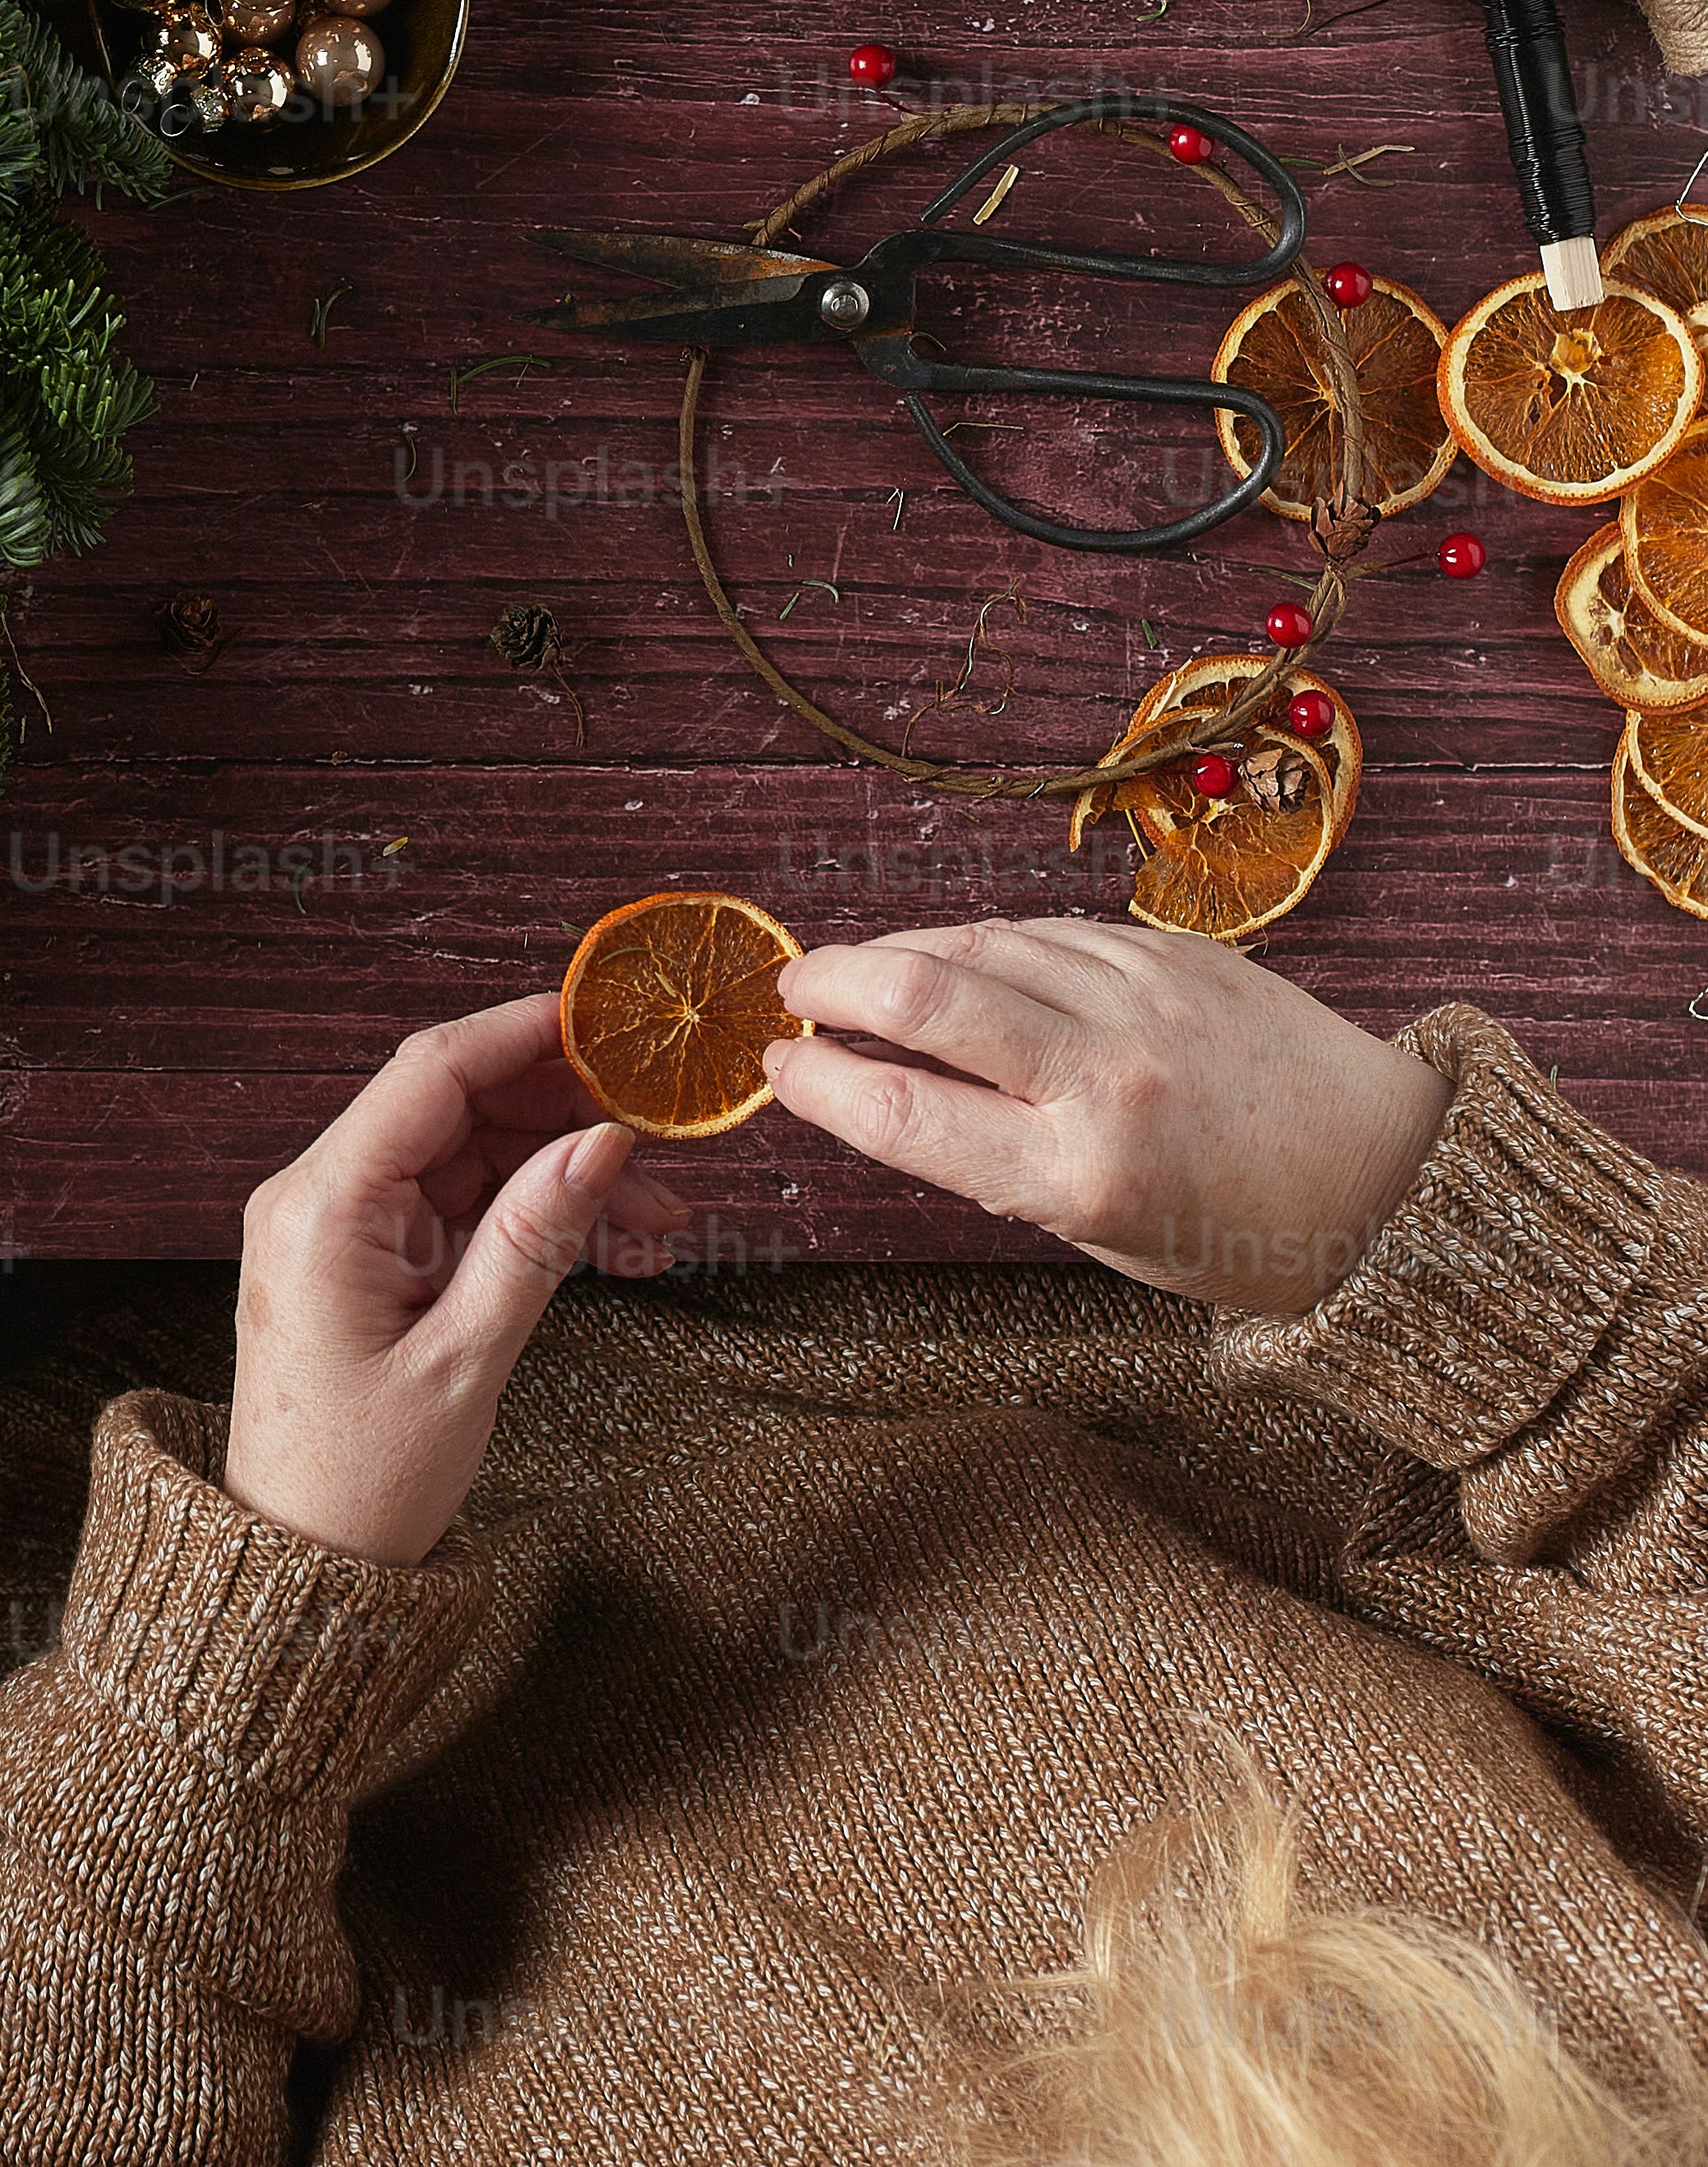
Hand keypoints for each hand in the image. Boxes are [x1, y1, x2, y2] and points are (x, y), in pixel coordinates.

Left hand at [224, 995, 701, 1564]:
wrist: (299, 1567)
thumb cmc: (363, 1482)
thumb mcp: (465, 1359)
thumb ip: (532, 1239)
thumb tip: (602, 1140)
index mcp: (322, 1207)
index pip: (429, 1074)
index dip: (521, 1033)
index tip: (606, 1018)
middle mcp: (318, 1198)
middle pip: (453, 1106)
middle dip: (562, 1112)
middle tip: (663, 1134)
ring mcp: (340, 1228)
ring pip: (468, 1157)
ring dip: (561, 1173)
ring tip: (661, 1218)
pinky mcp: (364, 1261)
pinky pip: (457, 1207)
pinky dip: (531, 1218)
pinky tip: (615, 1245)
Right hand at [764, 913, 1452, 1303]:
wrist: (1390, 1182)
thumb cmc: (1238, 1235)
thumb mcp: (1102, 1233)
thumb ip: (997, 1156)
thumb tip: (887, 1084)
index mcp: (1080, 1175)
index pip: (898, 1108)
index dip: (813, 1081)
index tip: (775, 1067)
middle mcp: (1108, 1077)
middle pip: (925, 993)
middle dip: (833, 981)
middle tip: (793, 991)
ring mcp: (1147, 1000)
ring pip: (983, 942)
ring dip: (903, 950)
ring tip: (860, 969)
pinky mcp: (1177, 953)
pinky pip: (1053, 931)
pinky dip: (991, 942)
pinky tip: (964, 957)